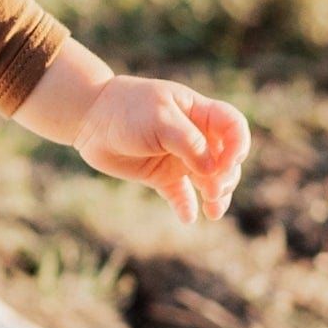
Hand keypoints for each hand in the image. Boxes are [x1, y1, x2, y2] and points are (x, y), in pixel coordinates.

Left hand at [70, 76, 249, 225]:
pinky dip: (186, 207)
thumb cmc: (127, 110)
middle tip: (214, 190)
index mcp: (199, 113)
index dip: (239, 145)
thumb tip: (214, 170)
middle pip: (225, 160)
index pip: (233, 128)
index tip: (229, 162)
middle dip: (226, 177)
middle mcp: (194, 137)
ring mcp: (178, 158)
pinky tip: (187, 217)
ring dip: (215, 197)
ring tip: (212, 211)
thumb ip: (190, 143)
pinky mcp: (160, 176)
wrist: (89, 119)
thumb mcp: (161, 119)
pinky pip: (180, 195)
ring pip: (208, 181)